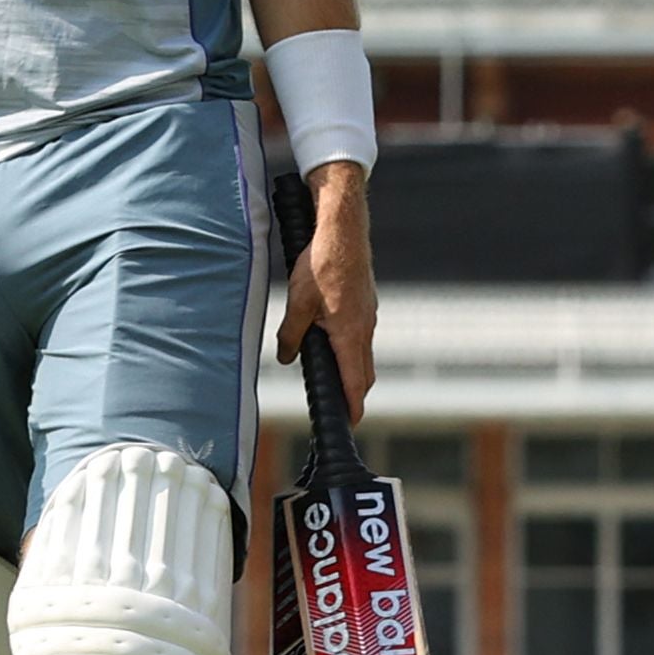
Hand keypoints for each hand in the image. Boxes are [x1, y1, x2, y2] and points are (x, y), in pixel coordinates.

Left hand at [278, 162, 377, 416]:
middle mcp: (365, 328)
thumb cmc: (322, 264)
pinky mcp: (366, 303)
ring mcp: (368, 315)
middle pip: (365, 373)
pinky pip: (362, 334)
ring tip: (332, 376)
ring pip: (364, 352)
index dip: (353, 407)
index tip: (349, 423)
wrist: (344, 231)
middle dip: (354, 393)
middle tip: (339, 406)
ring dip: (352, 369)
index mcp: (350, 334)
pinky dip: (351, 347)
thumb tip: (285, 357)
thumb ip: (291, 335)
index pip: (356, 382)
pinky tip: (333, 339)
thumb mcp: (297, 303)